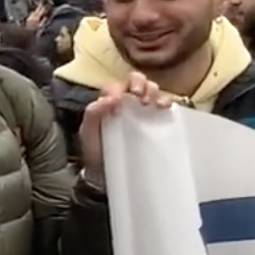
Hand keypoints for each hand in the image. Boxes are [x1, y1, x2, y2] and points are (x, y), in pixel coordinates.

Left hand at [74, 72, 172, 189]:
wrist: (106, 174)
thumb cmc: (95, 151)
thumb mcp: (87, 132)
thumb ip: (93, 113)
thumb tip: (111, 98)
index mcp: (108, 102)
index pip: (116, 85)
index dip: (119, 88)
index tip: (119, 101)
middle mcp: (125, 103)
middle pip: (136, 81)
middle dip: (140, 83)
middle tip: (139, 97)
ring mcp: (141, 111)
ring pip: (151, 89)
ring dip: (153, 90)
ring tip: (151, 103)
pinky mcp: (154, 121)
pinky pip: (164, 106)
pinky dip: (167, 102)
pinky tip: (165, 108)